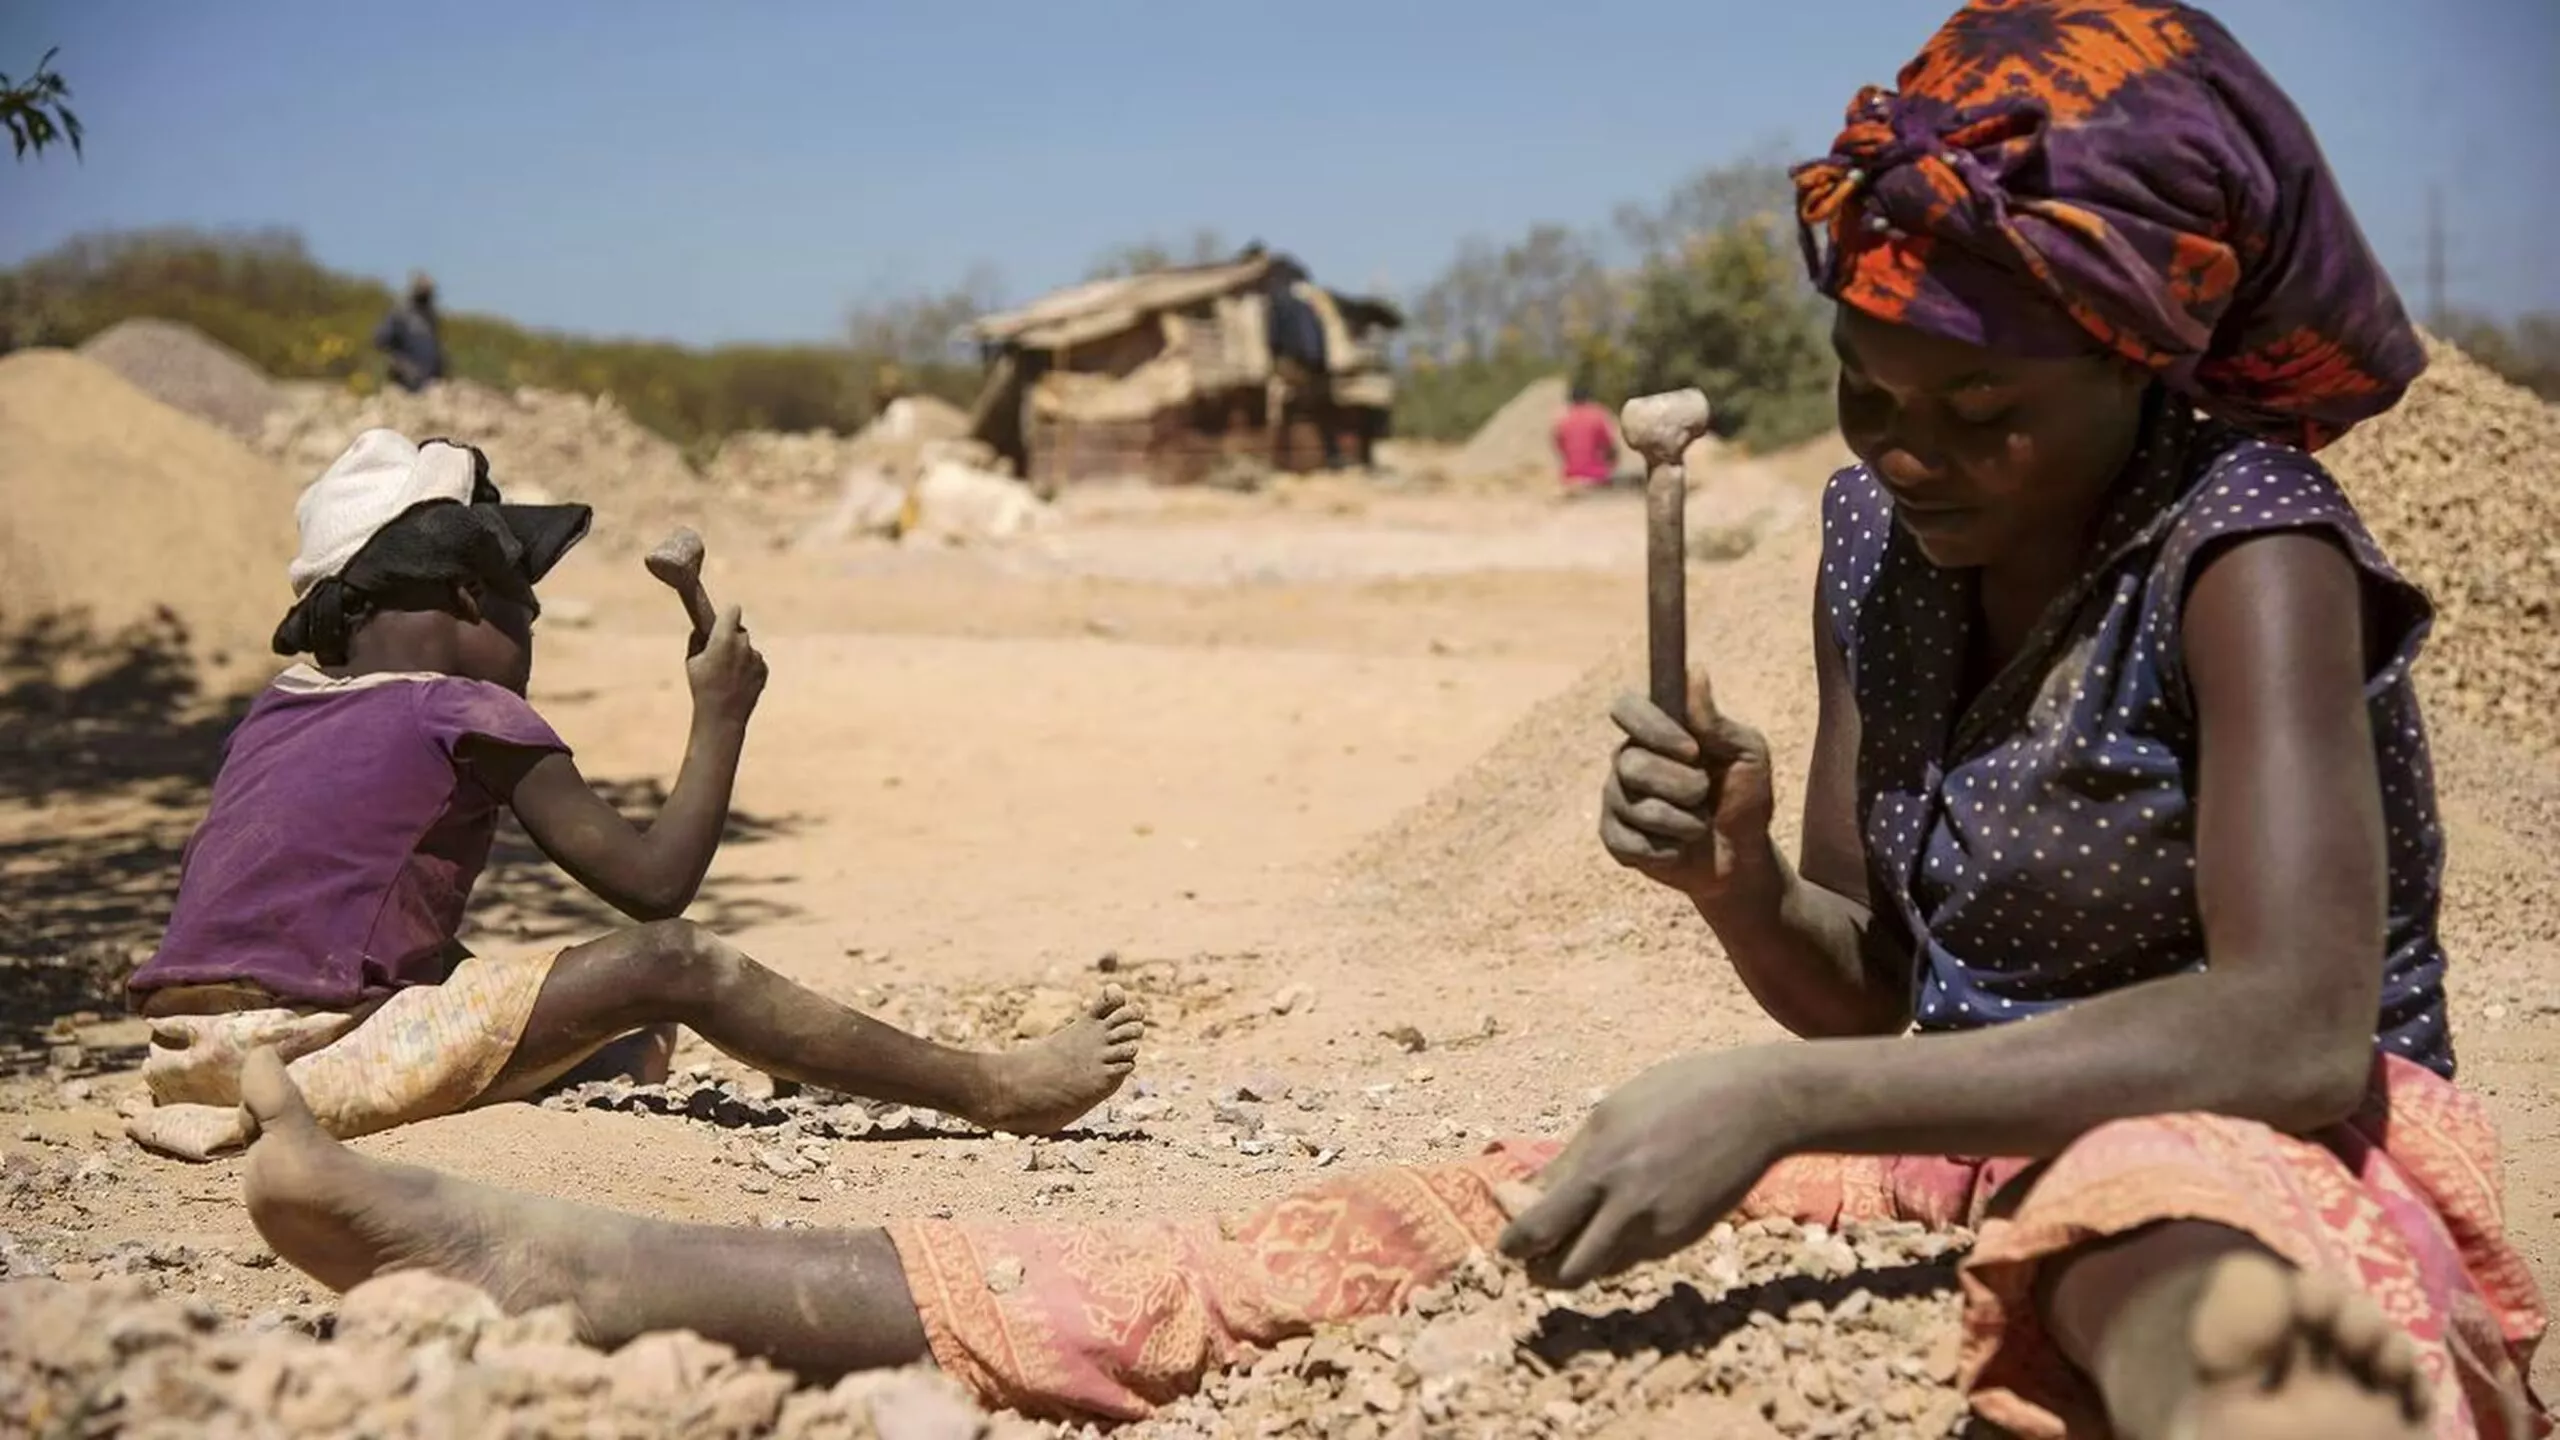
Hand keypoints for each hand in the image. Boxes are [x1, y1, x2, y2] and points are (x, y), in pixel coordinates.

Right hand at [685, 605, 767, 728]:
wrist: (722, 716)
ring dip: (740, 655)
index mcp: (724, 638)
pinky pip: (755, 662)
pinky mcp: (764, 670)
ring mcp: (756, 658)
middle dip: (731, 637)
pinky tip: (737, 682)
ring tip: (727, 674)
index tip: (723, 619)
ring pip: (747, 648)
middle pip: (740, 630)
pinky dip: (748, 668)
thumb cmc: (702, 687)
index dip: (727, 614)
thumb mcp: (692, 661)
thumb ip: (698, 639)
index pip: (732, 610)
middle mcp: (743, 645)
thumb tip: (701, 628)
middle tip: (720, 651)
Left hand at [1498, 1048, 1793, 1288]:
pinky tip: (1618, 1220)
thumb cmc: (1678, 1094)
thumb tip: (1531, 1193)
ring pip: (1600, 1271)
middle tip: (1531, 1256)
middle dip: (1539, 1271)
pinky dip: (1615, 1249)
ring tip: (1570, 1238)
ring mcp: (1659, 1230)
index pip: (1536, 1229)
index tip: (1506, 1240)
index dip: (1512, 1243)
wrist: (1758, 1107)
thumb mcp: (1611, 1113)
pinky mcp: (1683, 1239)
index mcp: (1601, 1168)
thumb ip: (1571, 1160)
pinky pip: (1634, 1258)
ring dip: (1578, 1263)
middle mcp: (1627, 1209)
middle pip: (1564, 1273)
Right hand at [1600, 664, 1774, 900]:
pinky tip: (1680, 848)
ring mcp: (1616, 800)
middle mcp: (1627, 760)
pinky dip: (1667, 849)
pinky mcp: (1615, 840)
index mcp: (1655, 731)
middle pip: (1631, 764)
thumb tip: (1695, 672)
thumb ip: (1716, 721)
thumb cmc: (1746, 798)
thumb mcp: (1747, 755)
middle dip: (1682, 786)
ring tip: (1699, 825)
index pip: (1626, 707)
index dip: (1651, 727)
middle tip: (1706, 794)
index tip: (1691, 750)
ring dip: (1682, 822)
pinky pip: (1630, 842)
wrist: (1743, 857)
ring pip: (1635, 807)